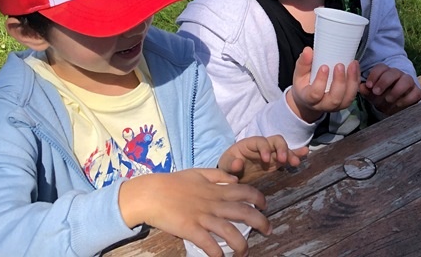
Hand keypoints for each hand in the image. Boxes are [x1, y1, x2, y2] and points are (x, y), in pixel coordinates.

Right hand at [118, 168, 267, 256]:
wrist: (151, 193)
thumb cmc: (173, 182)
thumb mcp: (198, 172)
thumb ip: (218, 175)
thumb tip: (234, 179)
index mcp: (216, 189)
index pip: (244, 192)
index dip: (258, 198)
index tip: (265, 205)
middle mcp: (213, 203)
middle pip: (243, 212)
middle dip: (260, 222)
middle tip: (268, 230)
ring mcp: (203, 217)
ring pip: (229, 231)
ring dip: (241, 243)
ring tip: (245, 252)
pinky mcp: (190, 229)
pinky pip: (208, 243)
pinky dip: (217, 252)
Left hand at [219, 135, 308, 181]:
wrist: (232, 174)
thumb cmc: (227, 166)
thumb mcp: (224, 165)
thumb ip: (230, 164)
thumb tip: (237, 164)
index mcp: (249, 144)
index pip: (260, 141)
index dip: (264, 148)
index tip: (266, 160)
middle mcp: (262, 146)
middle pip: (276, 140)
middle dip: (282, 148)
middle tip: (284, 161)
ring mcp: (271, 154)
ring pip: (284, 148)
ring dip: (291, 153)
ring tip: (296, 162)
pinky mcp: (276, 162)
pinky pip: (288, 157)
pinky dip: (296, 154)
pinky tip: (306, 154)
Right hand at [286, 47, 360, 122]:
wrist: (310, 99)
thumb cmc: (304, 84)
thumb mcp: (299, 74)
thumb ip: (303, 63)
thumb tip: (308, 50)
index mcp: (309, 99)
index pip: (315, 94)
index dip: (320, 81)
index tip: (324, 67)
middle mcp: (323, 105)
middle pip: (334, 99)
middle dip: (339, 82)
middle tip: (340, 65)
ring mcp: (336, 106)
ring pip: (347, 98)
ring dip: (352, 81)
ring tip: (352, 65)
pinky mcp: (345, 102)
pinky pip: (353, 93)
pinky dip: (356, 80)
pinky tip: (355, 67)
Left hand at [358, 64, 420, 115]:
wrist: (394, 108)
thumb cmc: (381, 98)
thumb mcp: (371, 95)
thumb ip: (366, 90)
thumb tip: (361, 87)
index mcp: (386, 72)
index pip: (381, 67)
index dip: (374, 75)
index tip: (369, 85)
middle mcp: (398, 75)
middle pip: (394, 72)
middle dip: (384, 81)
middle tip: (376, 92)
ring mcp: (409, 83)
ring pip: (407, 79)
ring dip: (396, 89)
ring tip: (388, 99)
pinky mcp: (417, 93)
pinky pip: (415, 92)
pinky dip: (407, 99)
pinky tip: (398, 104)